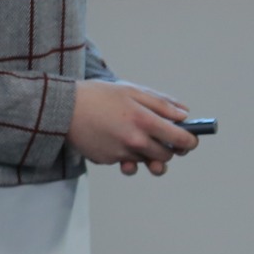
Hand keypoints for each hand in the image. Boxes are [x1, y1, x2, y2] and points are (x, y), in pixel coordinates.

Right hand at [70, 79, 195, 175]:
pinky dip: (124, 153)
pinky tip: (113, 137)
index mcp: (145, 121)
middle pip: (166, 156)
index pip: (181, 140)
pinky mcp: (108, 161)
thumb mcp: (132, 91)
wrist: (63, 107)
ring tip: (138, 142)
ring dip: (146, 154)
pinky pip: (125, 161)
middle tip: (161, 137)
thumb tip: (185, 114)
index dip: (190, 141)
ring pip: (145, 161)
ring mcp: (122, 154)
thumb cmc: (98, 95)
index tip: (190, 139)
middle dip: (168, 149)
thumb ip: (161, 104)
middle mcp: (136, 142)